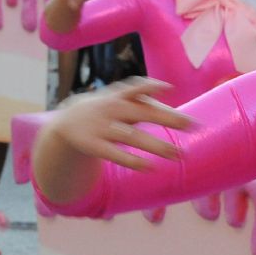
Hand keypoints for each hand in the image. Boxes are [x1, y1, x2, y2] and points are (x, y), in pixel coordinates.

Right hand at [46, 78, 192, 171]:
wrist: (64, 125)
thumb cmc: (104, 111)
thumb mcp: (117, 100)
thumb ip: (143, 102)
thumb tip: (174, 104)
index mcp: (118, 96)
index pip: (135, 88)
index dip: (150, 86)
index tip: (169, 88)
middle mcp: (110, 109)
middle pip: (141, 112)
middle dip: (167, 118)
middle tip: (191, 125)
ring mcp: (101, 127)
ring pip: (132, 137)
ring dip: (156, 146)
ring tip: (177, 154)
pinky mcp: (93, 146)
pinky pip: (114, 154)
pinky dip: (132, 161)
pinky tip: (150, 167)